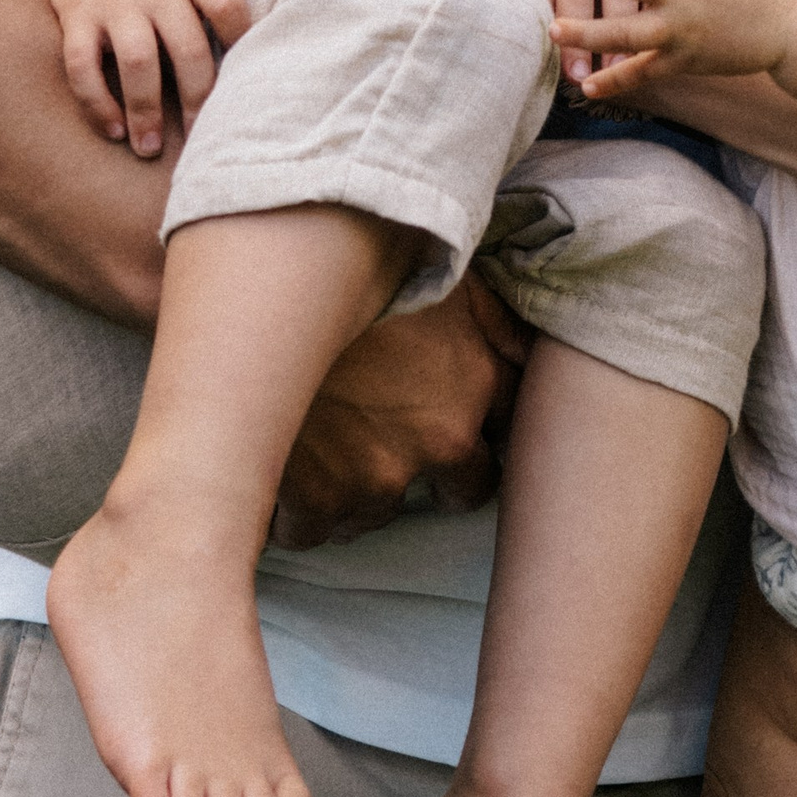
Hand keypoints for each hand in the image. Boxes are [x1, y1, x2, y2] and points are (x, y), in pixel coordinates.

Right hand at [41, 0, 290, 155]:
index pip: (228, 3)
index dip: (243, 42)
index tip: (250, 79)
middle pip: (185, 44)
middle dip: (198, 95)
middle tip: (205, 134)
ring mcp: (113, 1)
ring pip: (136, 60)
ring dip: (146, 110)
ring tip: (152, 147)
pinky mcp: (77, 18)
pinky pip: (81, 65)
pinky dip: (97, 102)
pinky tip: (114, 131)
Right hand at [272, 273, 530, 546]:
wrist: (267, 285)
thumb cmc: (357, 266)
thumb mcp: (444, 271)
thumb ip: (493, 321)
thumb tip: (528, 353)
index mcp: (475, 382)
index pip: (508, 436)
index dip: (483, 433)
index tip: (456, 425)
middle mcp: (439, 439)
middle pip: (461, 491)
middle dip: (435, 477)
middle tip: (389, 447)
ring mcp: (379, 476)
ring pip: (378, 512)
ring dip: (357, 490)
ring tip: (322, 446)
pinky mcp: (318, 500)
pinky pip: (310, 531)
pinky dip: (295, 512)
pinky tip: (279, 476)